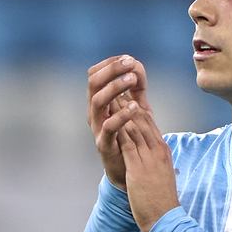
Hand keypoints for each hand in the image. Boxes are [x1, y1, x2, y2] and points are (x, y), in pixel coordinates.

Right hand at [87, 55, 152, 189]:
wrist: (129, 172)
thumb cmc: (132, 138)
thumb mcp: (137, 110)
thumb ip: (137, 89)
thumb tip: (137, 65)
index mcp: (99, 102)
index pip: (95, 74)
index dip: (110, 63)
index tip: (128, 59)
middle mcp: (94, 112)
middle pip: (93, 82)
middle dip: (111, 70)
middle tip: (130, 63)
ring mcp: (97, 128)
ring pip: (98, 101)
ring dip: (115, 87)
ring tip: (132, 80)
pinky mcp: (104, 144)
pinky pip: (109, 126)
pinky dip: (122, 114)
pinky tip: (136, 107)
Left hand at [116, 105, 179, 231]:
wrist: (166, 218)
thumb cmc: (163, 201)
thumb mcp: (162, 176)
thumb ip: (157, 162)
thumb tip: (152, 157)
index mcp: (163, 152)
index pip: (151, 125)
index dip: (138, 109)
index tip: (127, 98)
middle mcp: (158, 151)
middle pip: (143, 121)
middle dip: (129, 104)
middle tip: (117, 88)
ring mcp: (150, 159)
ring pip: (135, 128)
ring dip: (122, 111)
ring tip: (111, 97)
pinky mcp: (139, 168)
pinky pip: (128, 143)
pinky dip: (120, 129)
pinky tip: (110, 119)